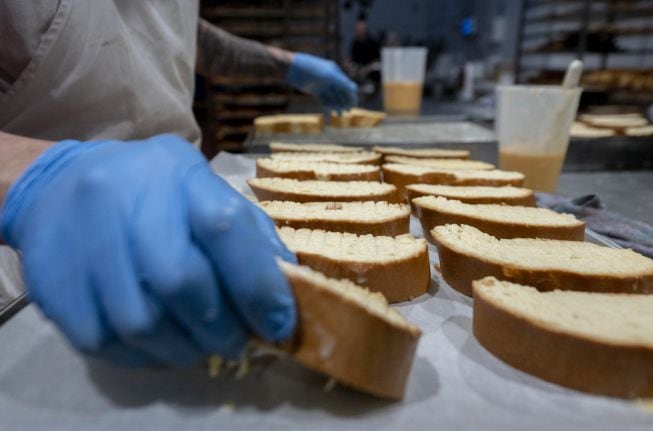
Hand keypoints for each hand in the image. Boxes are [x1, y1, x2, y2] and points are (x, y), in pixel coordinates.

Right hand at [1, 135, 295, 365]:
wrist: (58, 184)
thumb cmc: (152, 191)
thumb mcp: (205, 190)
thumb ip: (249, 235)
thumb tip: (285, 295)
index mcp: (177, 173)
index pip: (224, 227)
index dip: (258, 285)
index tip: (278, 324)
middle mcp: (123, 198)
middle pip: (180, 282)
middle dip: (219, 328)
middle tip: (236, 344)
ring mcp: (82, 239)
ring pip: (141, 322)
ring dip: (183, 349)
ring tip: (199, 348)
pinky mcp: (50, 279)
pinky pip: (103, 341)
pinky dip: (142, 357)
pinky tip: (159, 346)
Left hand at [286, 53, 357, 111]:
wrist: (292, 68)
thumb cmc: (310, 69)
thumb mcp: (328, 76)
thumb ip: (342, 83)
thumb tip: (355, 90)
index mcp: (335, 73)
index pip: (347, 86)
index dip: (351, 96)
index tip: (352, 106)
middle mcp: (331, 79)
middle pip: (341, 93)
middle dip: (344, 102)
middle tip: (346, 112)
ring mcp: (323, 85)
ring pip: (333, 98)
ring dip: (336, 106)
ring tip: (338, 115)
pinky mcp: (315, 91)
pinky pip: (324, 101)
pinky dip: (327, 108)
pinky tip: (328, 116)